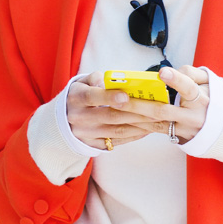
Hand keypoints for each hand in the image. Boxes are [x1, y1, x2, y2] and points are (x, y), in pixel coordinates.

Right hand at [66, 66, 209, 148]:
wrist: (62, 120)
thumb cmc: (80, 95)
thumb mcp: (82, 82)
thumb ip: (95, 78)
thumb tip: (110, 82)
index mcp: (76, 98)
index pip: (92, 97)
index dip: (109, 97)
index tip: (126, 96)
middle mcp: (80, 118)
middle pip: (111, 116)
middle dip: (137, 113)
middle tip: (159, 110)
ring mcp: (87, 134)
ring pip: (117, 131)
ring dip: (140, 126)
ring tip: (159, 121)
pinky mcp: (93, 145)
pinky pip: (117, 142)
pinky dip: (134, 136)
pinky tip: (148, 130)